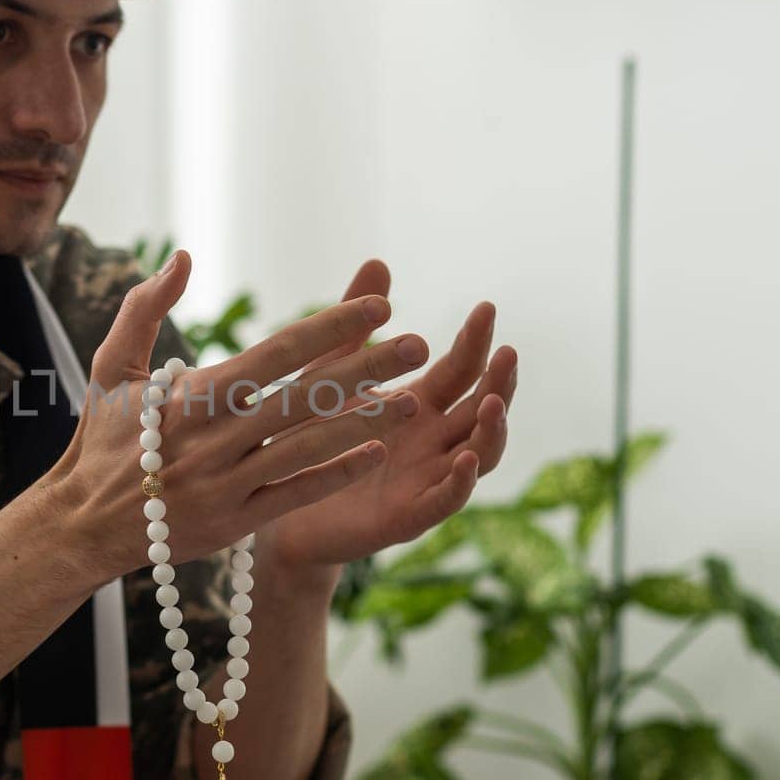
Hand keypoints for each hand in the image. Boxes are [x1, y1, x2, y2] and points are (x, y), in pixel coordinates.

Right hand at [41, 251, 433, 587]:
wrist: (81, 524)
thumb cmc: (103, 439)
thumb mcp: (111, 367)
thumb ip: (145, 307)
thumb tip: (182, 256)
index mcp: (193, 395)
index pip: (276, 353)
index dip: (330, 328)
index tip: (378, 308)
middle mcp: (215, 438)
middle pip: (305, 397)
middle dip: (366, 368)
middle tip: (419, 346)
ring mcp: (227, 483)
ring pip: (308, 447)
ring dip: (365, 422)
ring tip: (413, 401)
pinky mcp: (234, 523)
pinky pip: (294, 495)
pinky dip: (335, 475)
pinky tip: (376, 453)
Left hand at [256, 259, 516, 575]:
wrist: (272, 499)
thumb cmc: (308, 434)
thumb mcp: (329, 372)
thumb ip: (355, 323)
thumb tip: (379, 261)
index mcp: (420, 405)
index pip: (460, 370)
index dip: (476, 342)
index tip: (487, 308)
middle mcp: (432, 442)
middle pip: (482, 411)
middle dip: (500, 384)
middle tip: (507, 354)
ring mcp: (424, 480)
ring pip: (478, 457)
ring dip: (491, 432)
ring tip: (493, 404)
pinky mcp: (405, 517)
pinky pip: (442, 502)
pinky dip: (459, 482)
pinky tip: (465, 460)